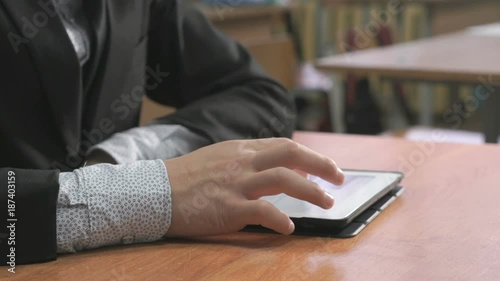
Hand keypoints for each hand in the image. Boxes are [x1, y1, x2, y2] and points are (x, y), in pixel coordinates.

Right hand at [163, 138, 343, 236]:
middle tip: (339, 178)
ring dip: (311, 192)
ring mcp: (235, 184)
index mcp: (240, 149)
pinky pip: (261, 211)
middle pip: (290, 155)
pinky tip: (289, 228)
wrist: (154, 191)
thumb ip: (246, 161)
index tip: (324, 169)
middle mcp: (242, 162)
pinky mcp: (227, 208)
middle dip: (321, 165)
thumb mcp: (218, 158)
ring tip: (328, 203)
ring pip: (283, 180)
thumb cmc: (186, 178)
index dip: (309, 156)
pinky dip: (280, 219)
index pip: (284, 146)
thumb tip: (273, 170)